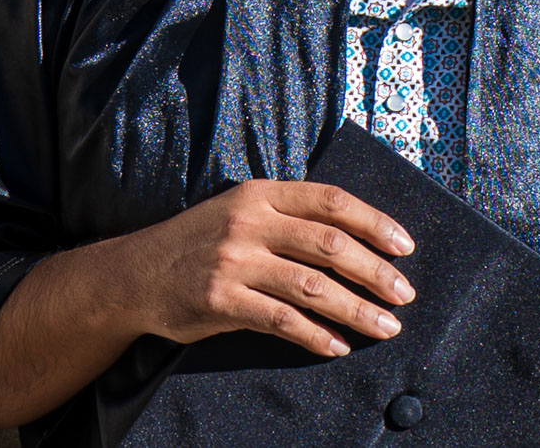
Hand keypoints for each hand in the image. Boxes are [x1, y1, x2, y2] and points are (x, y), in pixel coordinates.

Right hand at [122, 179, 416, 357]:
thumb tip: (354, 239)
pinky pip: (281, 320)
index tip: (405, 246)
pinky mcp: (221, 301)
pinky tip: (336, 345)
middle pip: (330, 244)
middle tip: (404, 294)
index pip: (331, 201)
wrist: (135, 274)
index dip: (374, 222)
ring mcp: (235, 262)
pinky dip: (315, 335)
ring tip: (385, 327)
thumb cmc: (200, 242)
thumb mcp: (239, 210)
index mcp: (261, 194)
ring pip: (312, 286)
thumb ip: (288, 217)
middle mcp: (250, 223)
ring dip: (356, 309)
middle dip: (375, 271)